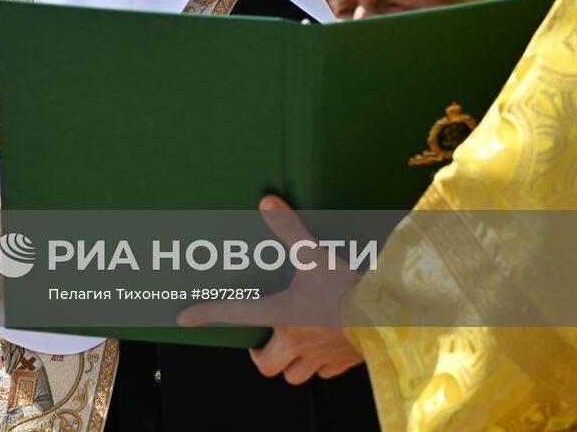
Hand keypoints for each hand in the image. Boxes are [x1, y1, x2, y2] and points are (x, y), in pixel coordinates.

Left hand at [176, 195, 363, 383]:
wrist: (392, 319)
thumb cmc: (349, 289)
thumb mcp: (316, 255)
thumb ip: (290, 229)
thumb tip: (267, 202)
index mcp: (282, 315)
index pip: (233, 313)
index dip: (205, 314)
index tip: (184, 318)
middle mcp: (296, 341)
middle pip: (266, 364)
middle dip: (260, 356)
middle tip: (259, 343)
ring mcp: (321, 357)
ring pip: (294, 375)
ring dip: (289, 364)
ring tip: (291, 346)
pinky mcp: (345, 364)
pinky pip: (325, 373)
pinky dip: (320, 365)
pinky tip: (325, 348)